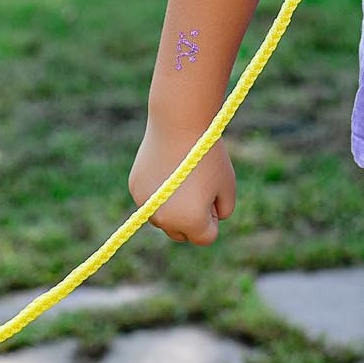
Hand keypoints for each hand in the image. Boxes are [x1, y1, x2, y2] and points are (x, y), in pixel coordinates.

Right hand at [128, 125, 235, 245]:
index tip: (213, 194)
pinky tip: (168, 168)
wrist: (179, 125)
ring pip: (164, 218)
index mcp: (190, 223)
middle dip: (192, 219)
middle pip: (182, 233)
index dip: (213, 217)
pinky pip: (151, 200)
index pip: (206, 237)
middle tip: (199, 187)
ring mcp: (146, 205)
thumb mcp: (227, 185)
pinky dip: (160, 191)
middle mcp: (164, 220)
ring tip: (183, 176)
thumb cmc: (207, 155)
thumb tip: (209, 220)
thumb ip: (224, 210)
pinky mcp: (136, 189)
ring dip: (174, 207)